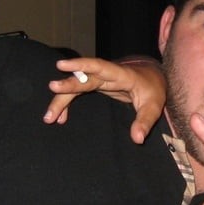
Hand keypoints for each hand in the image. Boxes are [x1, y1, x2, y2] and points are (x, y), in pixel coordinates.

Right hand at [43, 57, 165, 143]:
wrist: (151, 78)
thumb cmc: (152, 89)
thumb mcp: (154, 106)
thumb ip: (145, 122)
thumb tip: (137, 139)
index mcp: (121, 75)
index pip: (100, 66)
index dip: (81, 65)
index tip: (62, 65)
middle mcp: (107, 74)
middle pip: (84, 78)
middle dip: (67, 85)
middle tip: (52, 89)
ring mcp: (100, 79)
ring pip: (76, 86)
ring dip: (62, 100)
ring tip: (49, 118)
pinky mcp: (96, 85)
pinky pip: (77, 92)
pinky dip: (67, 103)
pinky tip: (60, 118)